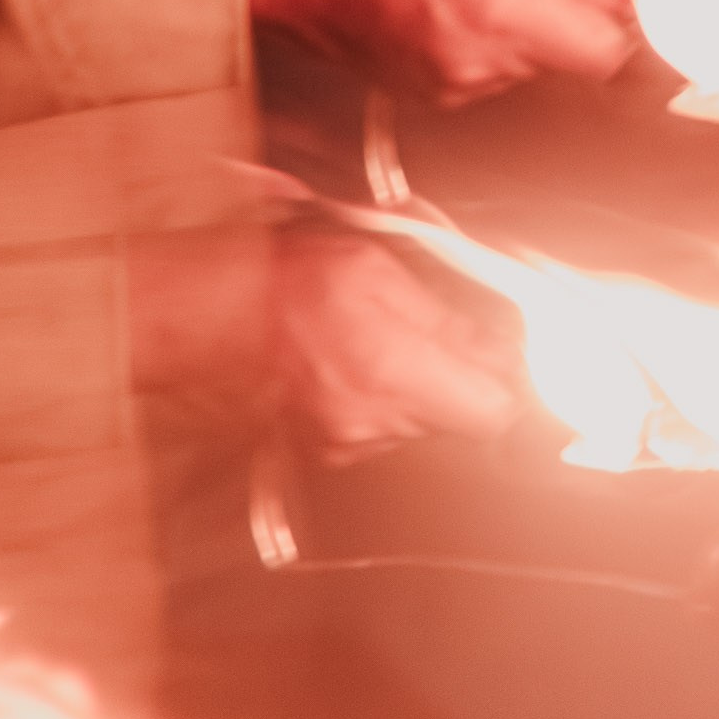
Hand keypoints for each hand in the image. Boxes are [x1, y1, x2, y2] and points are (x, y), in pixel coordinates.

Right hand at [244, 0, 637, 102]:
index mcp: (501, 15)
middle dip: (560, 4)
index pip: (607, 51)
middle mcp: (480, 66)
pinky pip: (481, 64)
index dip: (619, 14)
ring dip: (515, 13)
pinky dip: (477, 28)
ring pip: (524, 57)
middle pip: (566, 53)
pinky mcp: (423, 90)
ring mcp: (449, 85)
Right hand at [269, 231, 522, 452]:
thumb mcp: (375, 271)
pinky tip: (353, 359)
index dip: (502, 383)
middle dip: (451, 375)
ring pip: (419, 421)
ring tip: (376, 338)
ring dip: (412, 384)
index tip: (499, 359)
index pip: (490, 412)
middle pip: (456, 416)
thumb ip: (442, 317)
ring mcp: (348, 440)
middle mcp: (372, 420)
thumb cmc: (285, 282)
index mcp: (391, 371)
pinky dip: (377, 396)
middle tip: (423, 330)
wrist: (216, 314)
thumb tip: (491, 345)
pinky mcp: (329, 447)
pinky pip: (380, 427)